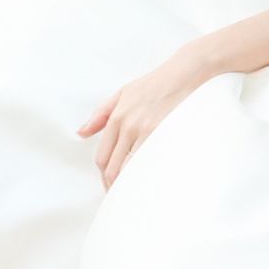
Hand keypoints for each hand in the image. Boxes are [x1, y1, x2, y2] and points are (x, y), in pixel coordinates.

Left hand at [79, 46, 214, 187]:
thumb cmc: (156, 82)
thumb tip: (81, 133)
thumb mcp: (123, 93)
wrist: (188, 70)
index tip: (108, 185)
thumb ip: (100, 114)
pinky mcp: (163, 132)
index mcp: (117, 117)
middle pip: (112, 167)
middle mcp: (128, 125)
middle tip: (119, 197)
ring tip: (131, 195)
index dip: (103, 176)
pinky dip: (144, 176)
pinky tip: (147, 184)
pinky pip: (148, 162)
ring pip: (128, 169)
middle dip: (112, 186)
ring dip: (127, 186)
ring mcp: (145, 130)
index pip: (103, 157)